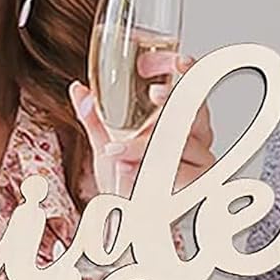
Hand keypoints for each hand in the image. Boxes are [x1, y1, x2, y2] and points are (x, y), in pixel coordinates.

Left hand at [69, 51, 214, 196]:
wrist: (132, 219)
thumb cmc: (127, 179)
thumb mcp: (105, 144)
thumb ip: (93, 117)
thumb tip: (78, 89)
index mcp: (179, 117)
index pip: (191, 86)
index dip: (189, 71)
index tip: (180, 60)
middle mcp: (196, 135)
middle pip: (194, 109)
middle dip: (175, 99)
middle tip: (156, 93)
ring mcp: (201, 158)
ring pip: (179, 140)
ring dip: (144, 144)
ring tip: (114, 150)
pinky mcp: (200, 182)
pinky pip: (176, 168)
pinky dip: (147, 166)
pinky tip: (126, 166)